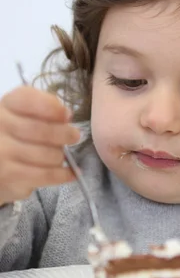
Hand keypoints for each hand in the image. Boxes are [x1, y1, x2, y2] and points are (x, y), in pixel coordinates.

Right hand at [0, 86, 79, 205]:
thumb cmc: (14, 137)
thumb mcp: (22, 116)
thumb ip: (42, 108)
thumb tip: (66, 115)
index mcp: (4, 107)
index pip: (28, 100)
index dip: (52, 108)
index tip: (67, 115)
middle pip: (41, 130)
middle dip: (64, 134)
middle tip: (74, 136)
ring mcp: (3, 154)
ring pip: (48, 155)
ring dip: (60, 156)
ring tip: (61, 156)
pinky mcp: (10, 178)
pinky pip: (46, 175)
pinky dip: (63, 174)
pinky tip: (70, 173)